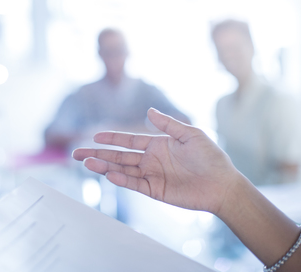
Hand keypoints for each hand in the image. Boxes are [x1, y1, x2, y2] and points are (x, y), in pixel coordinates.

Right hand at [72, 108, 241, 214]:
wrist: (223, 184)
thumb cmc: (210, 157)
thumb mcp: (191, 134)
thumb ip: (168, 124)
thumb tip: (149, 110)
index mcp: (157, 144)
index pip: (128, 140)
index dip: (111, 138)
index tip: (95, 136)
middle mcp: (150, 160)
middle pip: (118, 156)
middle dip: (98, 154)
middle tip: (77, 153)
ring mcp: (151, 175)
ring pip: (121, 170)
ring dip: (104, 167)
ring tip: (86, 163)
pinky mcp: (155, 190)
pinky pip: (134, 184)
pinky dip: (121, 180)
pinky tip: (109, 174)